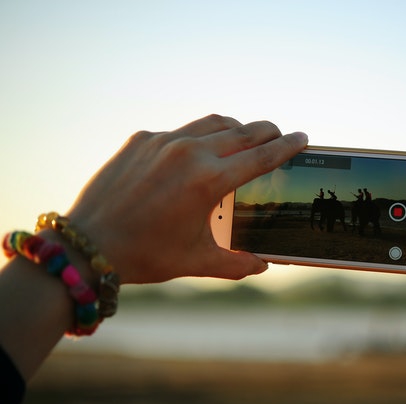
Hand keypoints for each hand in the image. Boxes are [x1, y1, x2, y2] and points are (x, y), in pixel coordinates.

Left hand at [66, 114, 307, 282]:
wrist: (88, 245)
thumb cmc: (146, 255)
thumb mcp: (197, 261)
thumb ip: (237, 263)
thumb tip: (263, 265)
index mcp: (209, 181)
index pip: (262, 156)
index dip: (287, 146)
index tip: (303, 137)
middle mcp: (189, 152)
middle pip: (243, 131)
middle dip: (267, 131)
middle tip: (279, 135)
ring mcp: (162, 141)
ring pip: (213, 122)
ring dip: (236, 127)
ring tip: (245, 137)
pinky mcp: (141, 139)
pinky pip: (181, 131)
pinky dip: (199, 137)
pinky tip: (198, 152)